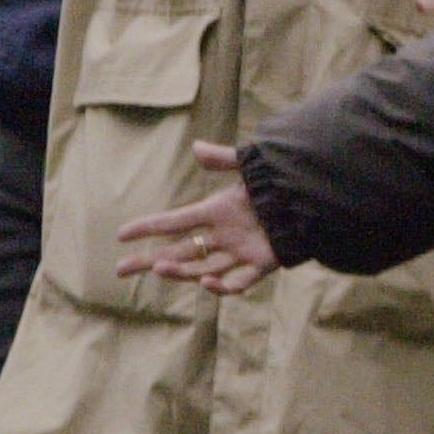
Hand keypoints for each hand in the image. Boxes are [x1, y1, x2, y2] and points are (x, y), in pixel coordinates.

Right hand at [117, 142, 279, 293]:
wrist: (313, 199)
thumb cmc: (279, 181)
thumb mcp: (250, 167)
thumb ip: (224, 159)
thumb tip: (196, 147)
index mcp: (216, 210)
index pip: (174, 221)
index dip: (148, 227)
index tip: (121, 234)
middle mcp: (223, 234)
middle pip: (178, 250)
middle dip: (148, 259)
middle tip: (120, 269)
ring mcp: (240, 251)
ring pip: (201, 266)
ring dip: (180, 270)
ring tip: (158, 268)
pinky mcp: (261, 265)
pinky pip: (238, 281)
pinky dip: (222, 286)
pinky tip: (206, 283)